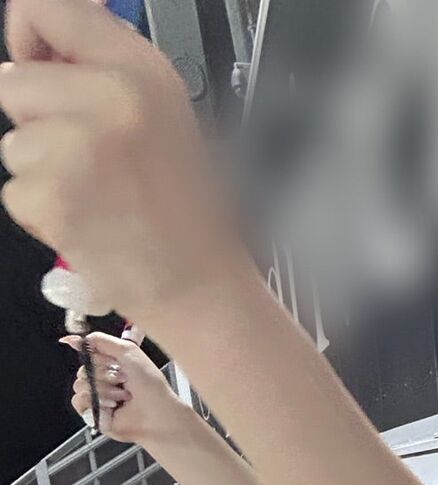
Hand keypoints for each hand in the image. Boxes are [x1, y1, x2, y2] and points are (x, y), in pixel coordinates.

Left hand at [0, 0, 249, 327]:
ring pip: (13, 143)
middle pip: (13, 83)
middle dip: (37, 123)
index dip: (27, 36)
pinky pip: (15, 193)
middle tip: (91, 160)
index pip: (43, 7)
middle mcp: (108, 98)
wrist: (200, 285)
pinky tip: (89, 223)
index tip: (35, 61)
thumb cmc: (185, 212)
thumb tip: (40, 39)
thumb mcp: (162, 113)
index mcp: (139, 69)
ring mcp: (77, 147)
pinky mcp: (53, 196)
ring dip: (41, 173)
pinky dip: (43, 214)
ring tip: (96, 196)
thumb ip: (100, 69)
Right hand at [61, 331, 185, 446]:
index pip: (88, 354)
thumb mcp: (128, 351)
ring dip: (102, 389)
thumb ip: (101, 341)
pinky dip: (93, 401)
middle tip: (123, 380)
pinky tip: (111, 405)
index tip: (103, 358)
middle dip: (102, 374)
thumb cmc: (151, 385)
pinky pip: (77, 401)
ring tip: (122, 396)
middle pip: (82, 369)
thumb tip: (75, 339)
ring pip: (80, 385)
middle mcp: (105, 381)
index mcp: (112, 365)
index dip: (93, 355)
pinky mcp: (94, 414)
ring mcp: (99, 397)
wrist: (157, 413)